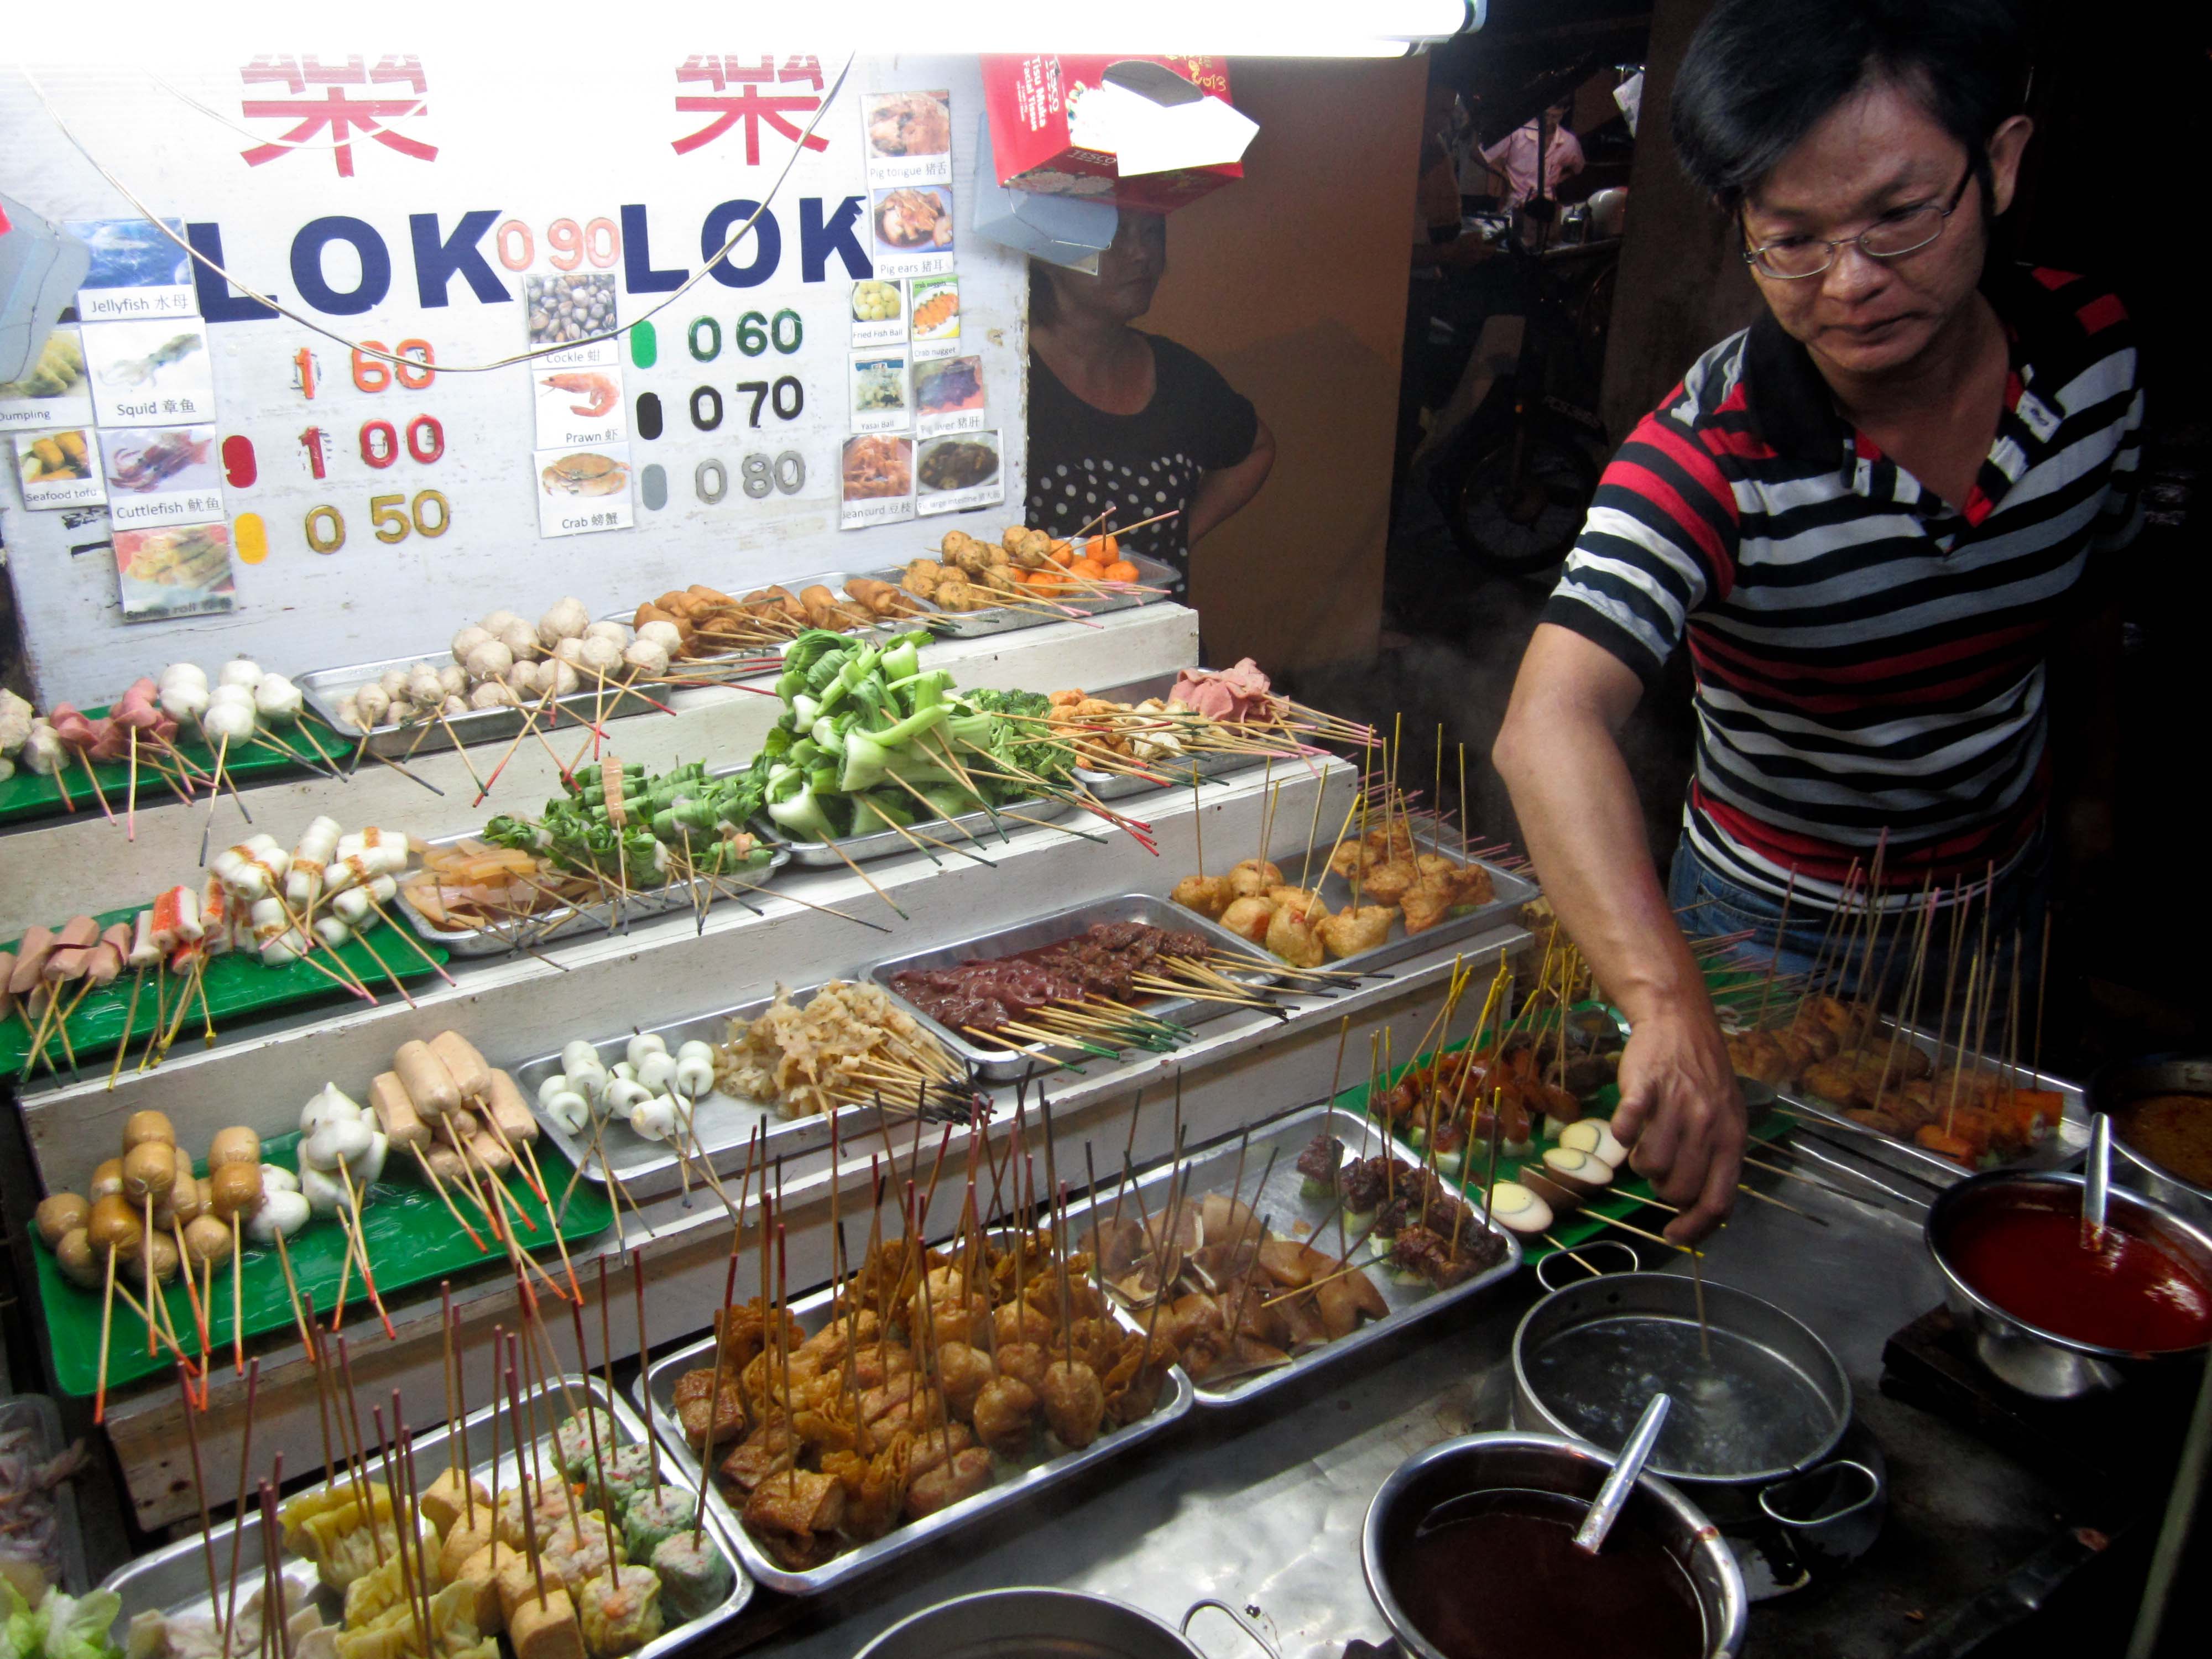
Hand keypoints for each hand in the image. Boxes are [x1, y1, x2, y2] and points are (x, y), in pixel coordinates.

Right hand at [1439, 234, 1493, 269]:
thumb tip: (1482, 237)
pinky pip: (1473, 262)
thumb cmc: (1459, 243)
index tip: (1493, 244)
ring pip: (1480, 259)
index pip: (1492, 249)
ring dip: (1479, 255)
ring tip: (1473, 250)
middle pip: (1488, 256)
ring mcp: (1473, 263)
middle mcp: (1478, 257)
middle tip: (1485, 247)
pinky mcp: (1467, 266)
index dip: (1494, 246)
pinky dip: (1472, 259)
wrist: (1448, 254)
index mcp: (1479, 249)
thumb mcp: (1470, 235)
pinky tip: (1467, 255)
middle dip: (1488, 252)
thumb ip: (1479, 235)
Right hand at [1611, 1006, 1745, 1243]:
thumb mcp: (1725, 1117)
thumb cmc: (1702, 1075)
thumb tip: (1694, 1203)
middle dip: (1663, 1190)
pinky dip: (1622, 1134)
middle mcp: (1708, 1125)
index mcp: (1732, 1138)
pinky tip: (1626, 1127)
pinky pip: (1627, 1128)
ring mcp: (1677, 1106)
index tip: (1674, 1236)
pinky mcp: (1645, 1087)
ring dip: (1642, 1164)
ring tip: (1645, 1144)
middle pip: (1680, 1189)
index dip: (1694, 1228)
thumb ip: (1715, 1157)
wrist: (1679, 1020)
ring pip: (1652, 1166)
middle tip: (1659, 1171)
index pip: (1717, 1201)